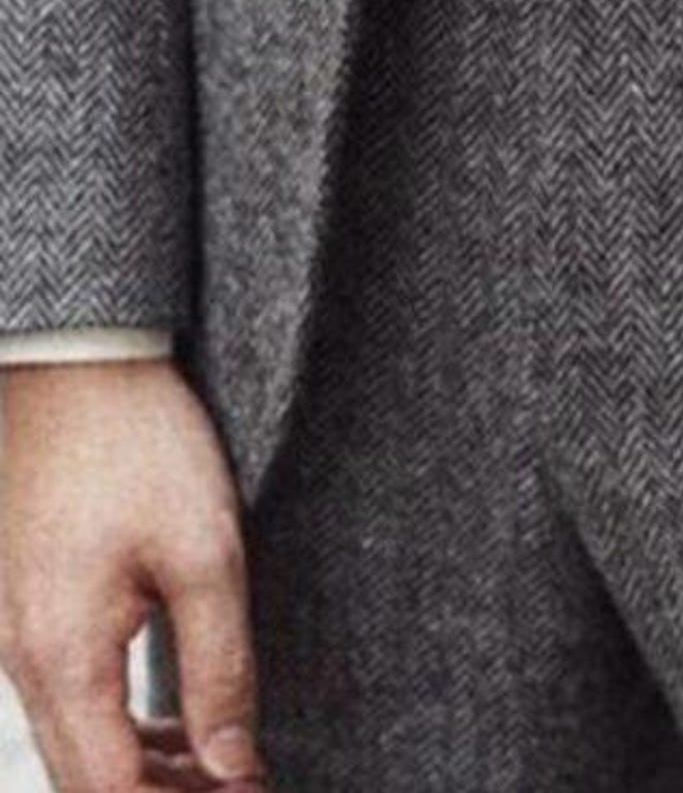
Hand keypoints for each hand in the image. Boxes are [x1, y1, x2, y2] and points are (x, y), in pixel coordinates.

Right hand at [0, 358, 267, 792]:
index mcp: (62, 657)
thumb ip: (219, 669)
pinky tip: (168, 717)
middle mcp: (20, 658)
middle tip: (237, 784)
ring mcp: (12, 633)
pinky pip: (60, 698)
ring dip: (137, 771)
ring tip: (217, 763)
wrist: (75, 356)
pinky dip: (114, 726)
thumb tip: (235, 769)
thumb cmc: (139, 439)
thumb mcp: (205, 552)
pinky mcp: (21, 606)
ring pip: (70, 745)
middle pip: (82, 781)